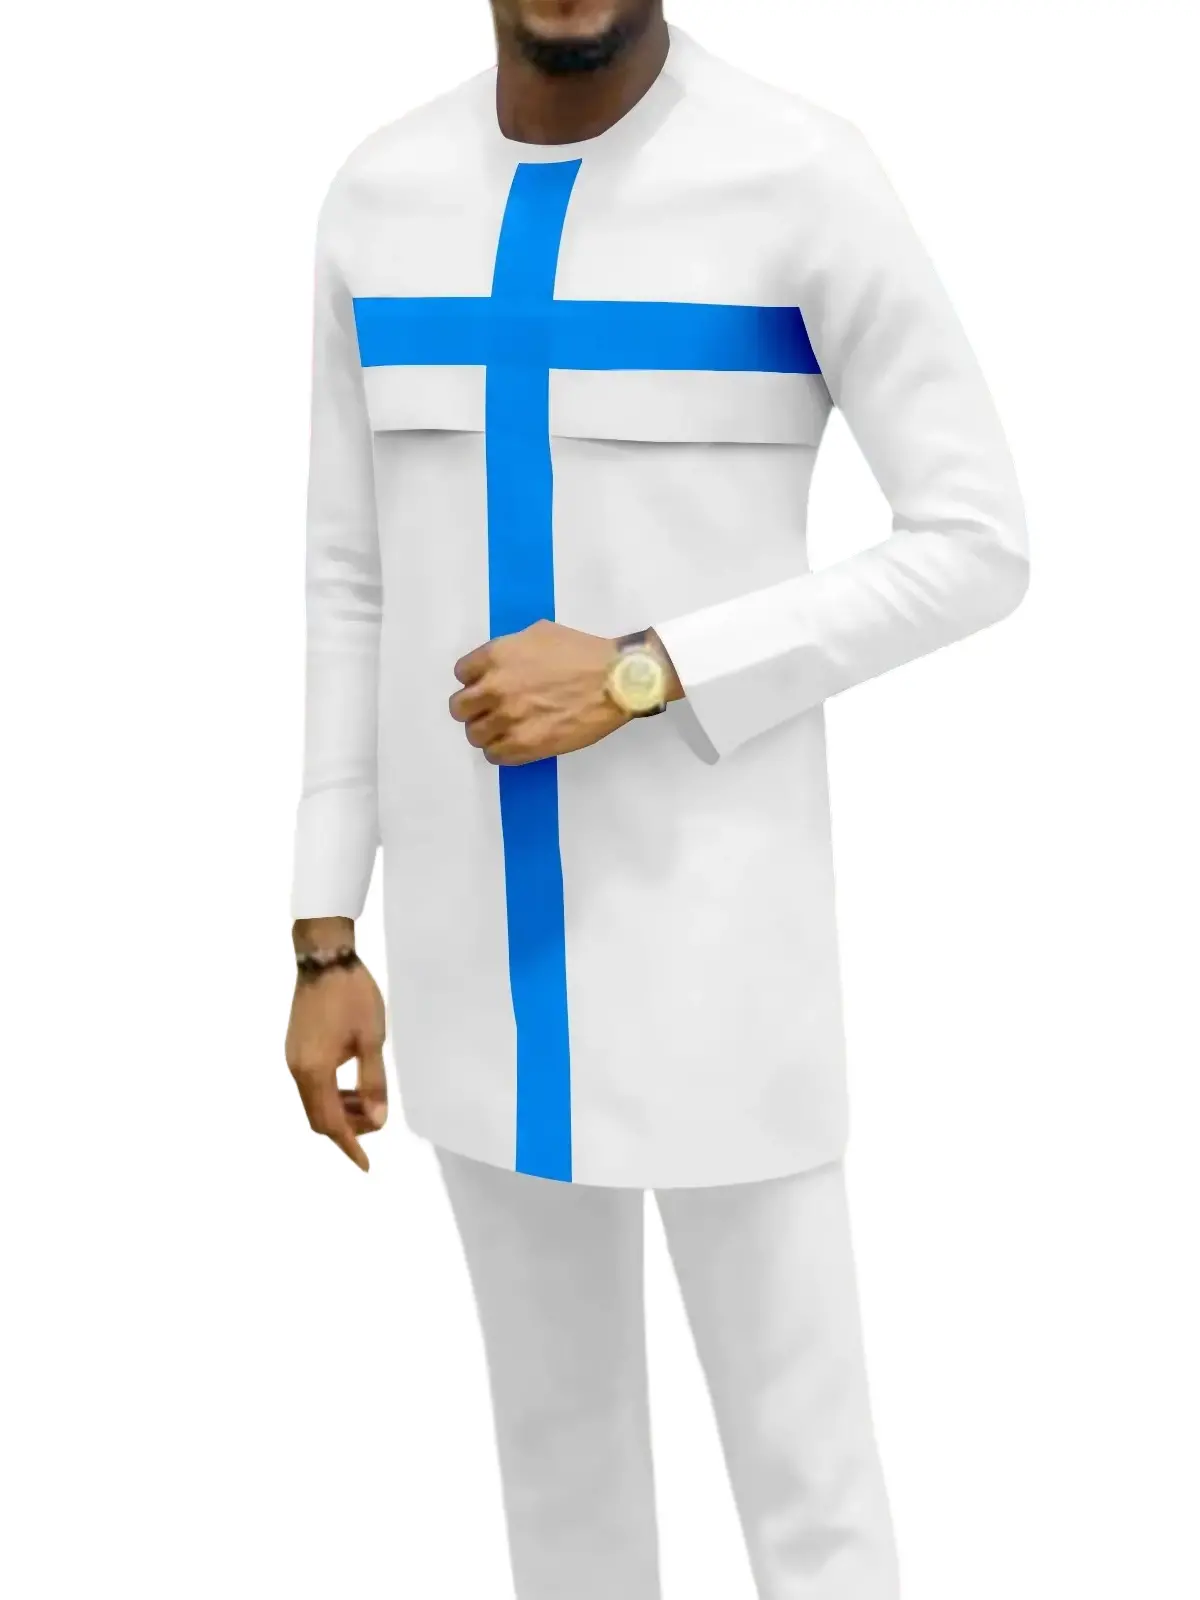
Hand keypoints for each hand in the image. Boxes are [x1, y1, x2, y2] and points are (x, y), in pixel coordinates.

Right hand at [285, 948, 387, 1170]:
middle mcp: (297, 1069)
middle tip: (376, 1120)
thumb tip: (377, 1118)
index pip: (330, 1123)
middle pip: (318, 1117)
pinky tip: (352, 1085)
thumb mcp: (371, 1040)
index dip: (349, 1145)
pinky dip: (331, 1094)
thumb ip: (373, 1082)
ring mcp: (292, 1058)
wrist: (324, 958)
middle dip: (346, 1128)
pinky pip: (311, 1084)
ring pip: (313, 1101)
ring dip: (339, 1110)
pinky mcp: (295, 1048)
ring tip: (368, 1101)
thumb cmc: (352, 995)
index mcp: (315, 1071)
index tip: (365, 1164)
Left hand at [449, 619, 628, 764]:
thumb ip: (510, 650)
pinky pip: (494, 755)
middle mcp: (495, 688)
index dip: (475, 680)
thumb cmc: (583, 654)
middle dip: (474, 708)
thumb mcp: (540, 634)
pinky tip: (515, 742)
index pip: (461, 674)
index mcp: (497, 657)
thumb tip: (500, 665)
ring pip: (475, 735)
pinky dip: (501, 750)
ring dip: (487, 731)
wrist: (615, 681)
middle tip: (491, 709)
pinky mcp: (525, 745)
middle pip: (460, 707)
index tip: (487, 685)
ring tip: (506, 729)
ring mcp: (509, 719)